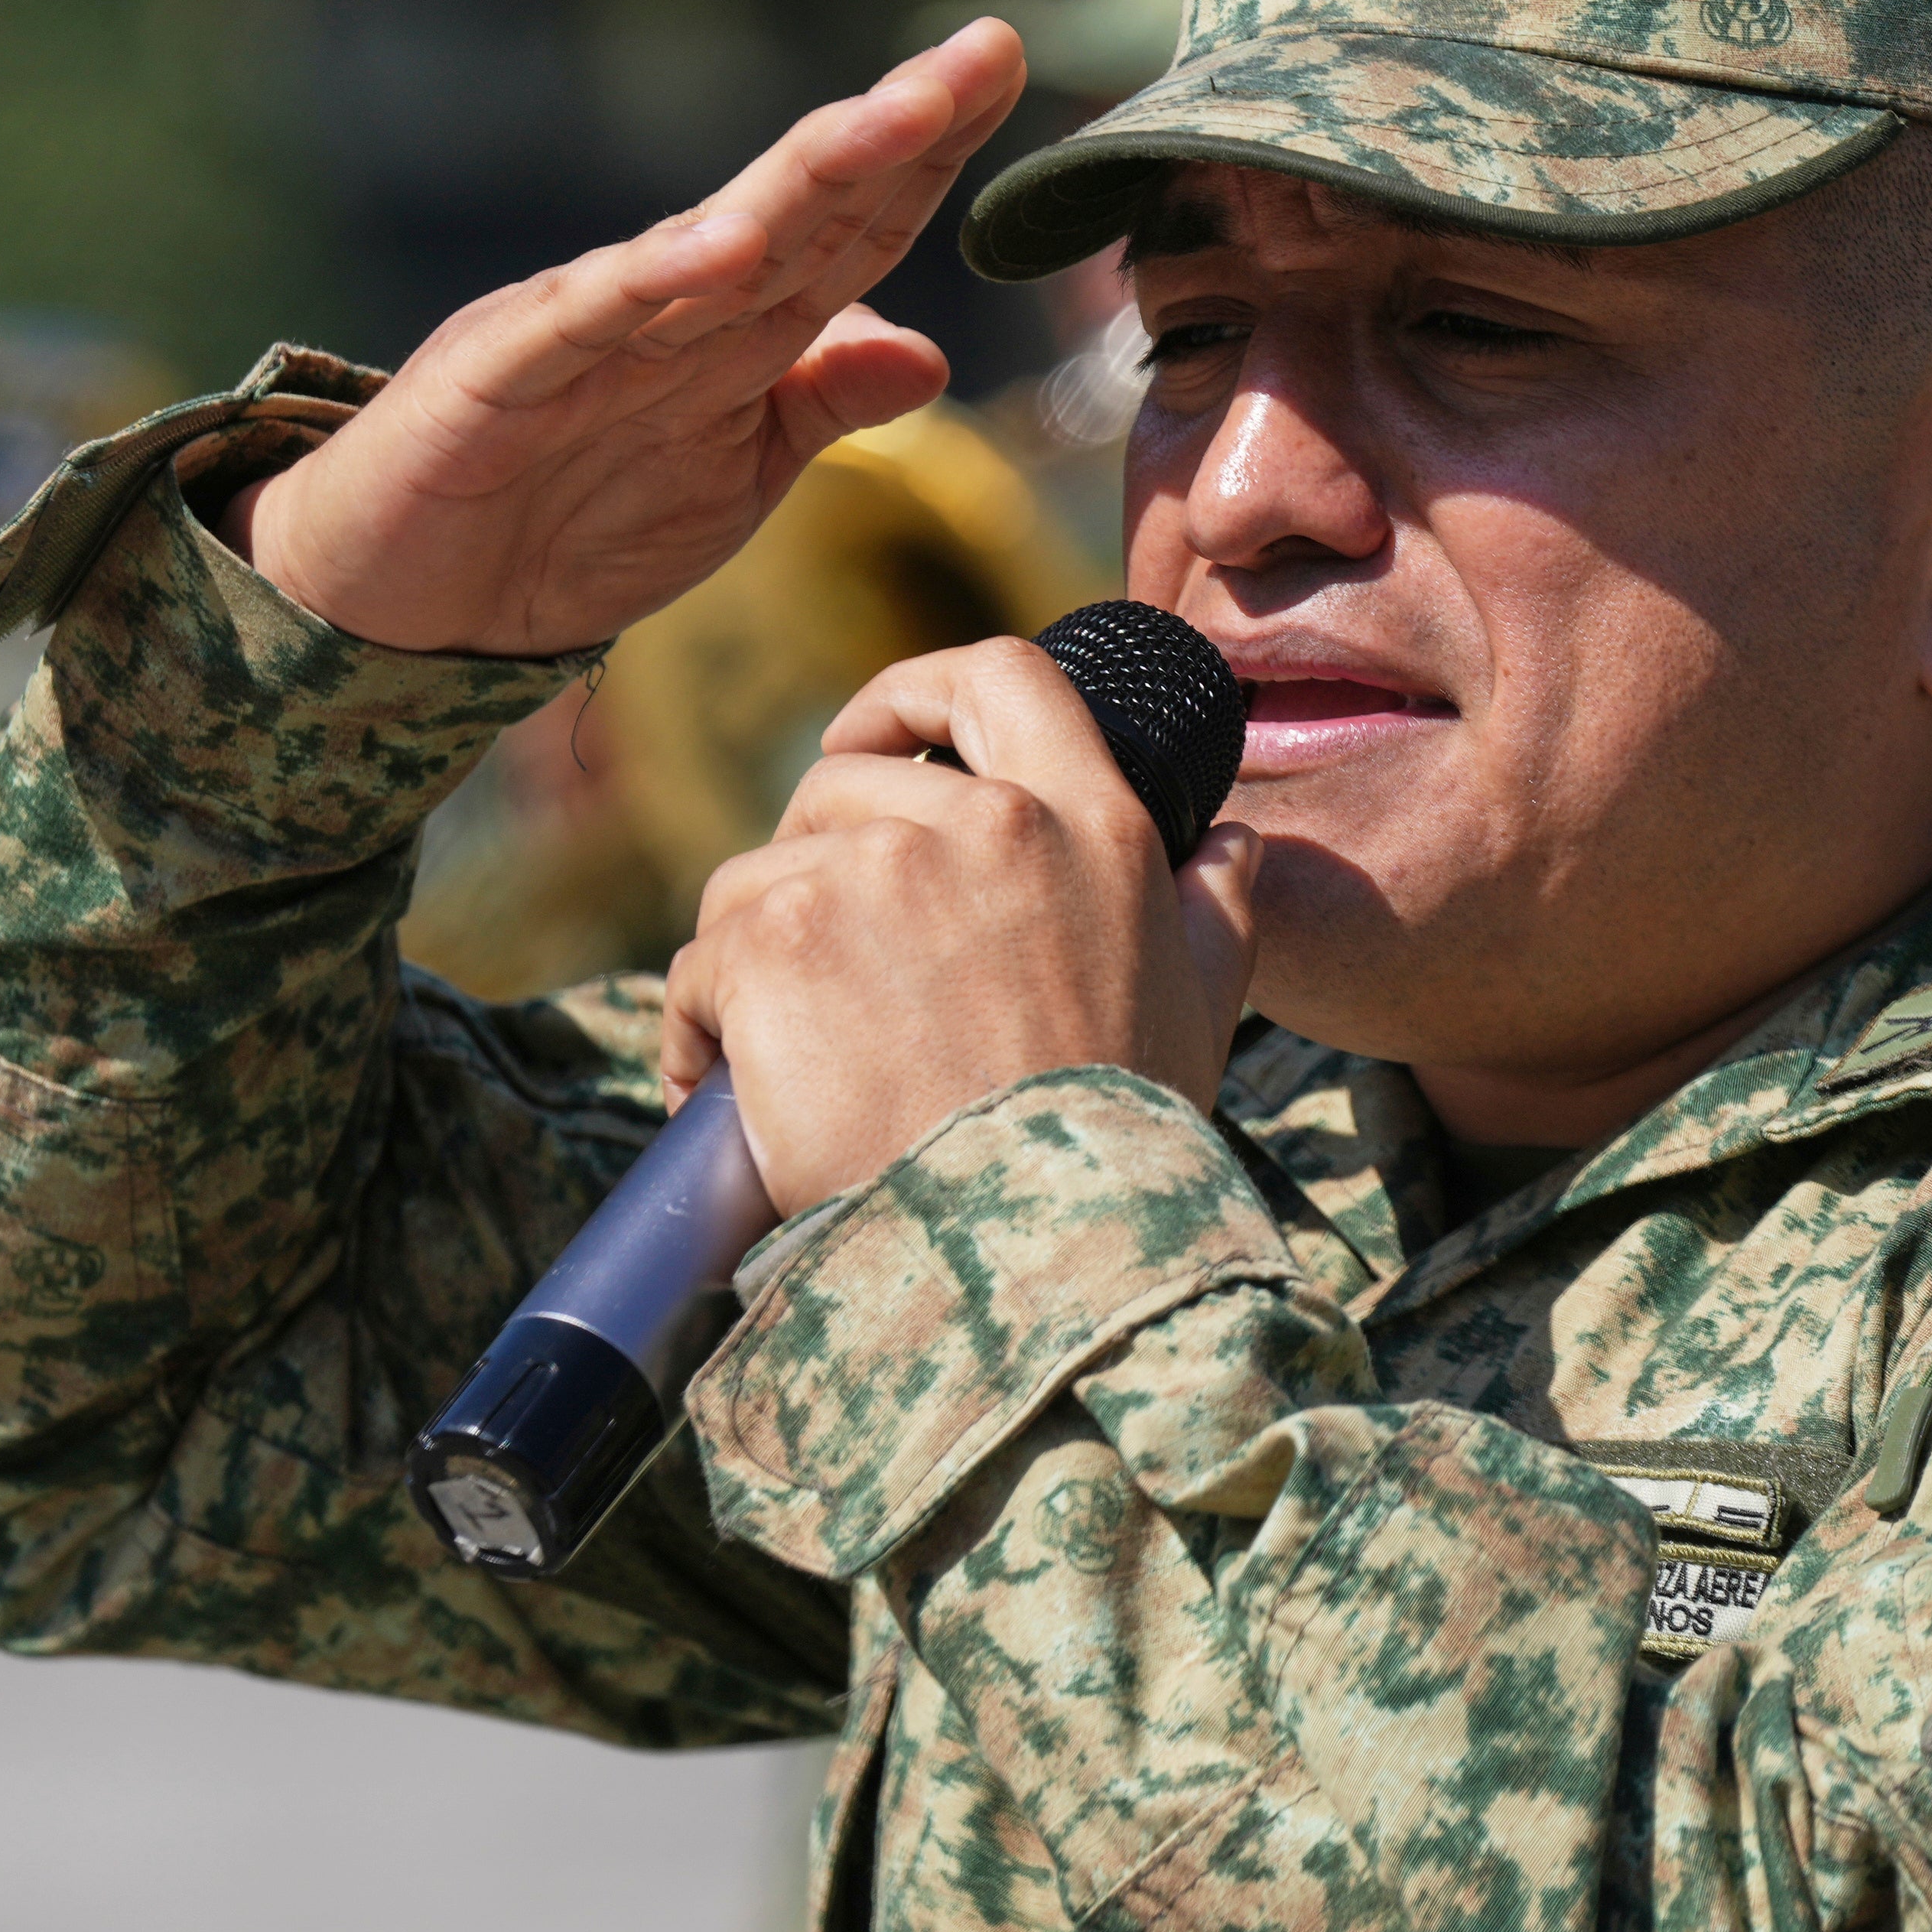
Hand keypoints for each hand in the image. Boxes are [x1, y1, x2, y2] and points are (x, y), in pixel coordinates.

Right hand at [230, 21, 1025, 652]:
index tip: (1004, 68)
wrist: (405, 600)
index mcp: (728, 326)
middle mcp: (667, 302)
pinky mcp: (498, 374)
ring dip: (807, 177)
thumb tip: (935, 351)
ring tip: (898, 114)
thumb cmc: (568, 522)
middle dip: (897, 127)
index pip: (850, 228)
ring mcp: (583, 330)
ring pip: (711, 240)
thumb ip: (821, 407)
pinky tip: (722, 244)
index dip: (929, 154)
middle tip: (988, 49)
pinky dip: (651, 282)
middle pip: (804, 207)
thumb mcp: (731, 475)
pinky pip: (582, 322)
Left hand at [660, 636, 1262, 1215]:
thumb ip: (1217, 906)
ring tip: (782, 1058)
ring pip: (757, 876)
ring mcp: (868, 875)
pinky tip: (727, 1094)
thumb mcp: (1200, 1007)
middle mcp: (982, 824)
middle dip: (814, 867)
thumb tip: (1232, 840)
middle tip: (824, 971)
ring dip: (753, 957)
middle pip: (842, 786)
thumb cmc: (1115, 1144)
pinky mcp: (772, 942)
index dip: (919, 690)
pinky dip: (698, 1025)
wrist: (1023, 1258)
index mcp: (1089, 823)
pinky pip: (699, 961)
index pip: (1001, 674)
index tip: (877, 739)